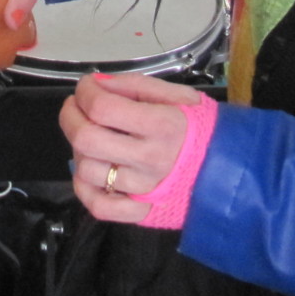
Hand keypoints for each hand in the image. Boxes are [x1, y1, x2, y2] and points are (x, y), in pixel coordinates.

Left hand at [60, 73, 201, 222]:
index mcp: (163, 124)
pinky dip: (84, 187)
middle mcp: (151, 159)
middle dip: (70, 117)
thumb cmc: (195, 126)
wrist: (223, 167)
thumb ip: (133, 85)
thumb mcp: (174, 95)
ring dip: (79, 149)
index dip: (85, 92)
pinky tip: (92, 170)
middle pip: (86, 139)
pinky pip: (97, 205)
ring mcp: (144, 188)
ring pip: (86, 170)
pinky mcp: (139, 211)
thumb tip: (95, 84)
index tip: (87, 87)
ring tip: (92, 138)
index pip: (103, 107)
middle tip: (76, 108)